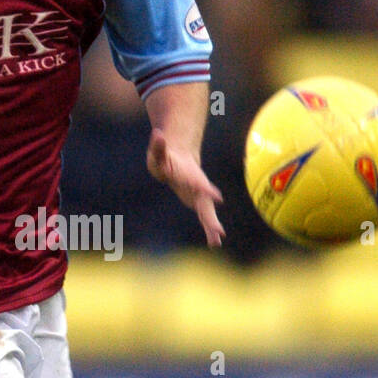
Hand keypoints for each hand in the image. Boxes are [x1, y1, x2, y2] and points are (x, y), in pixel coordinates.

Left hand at [146, 127, 225, 247]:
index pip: (198, 183)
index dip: (207, 190)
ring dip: (212, 228)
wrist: (181, 160)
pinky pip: (205, 218)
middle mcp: (199, 188)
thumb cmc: (166, 157)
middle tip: (219, 232)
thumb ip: (158, 145)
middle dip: (211, 218)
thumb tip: (158, 133)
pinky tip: (214, 244)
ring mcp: (200, 197)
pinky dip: (210, 230)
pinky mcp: (199, 204)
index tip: (217, 198)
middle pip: (206, 205)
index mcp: (190, 176)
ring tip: (217, 242)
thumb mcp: (158, 151)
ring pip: (208, 214)